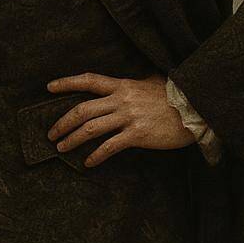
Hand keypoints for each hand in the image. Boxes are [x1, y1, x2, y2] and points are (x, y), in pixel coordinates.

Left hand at [45, 72, 193, 167]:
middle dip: (62, 122)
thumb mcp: (150, 82)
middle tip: (51, 133)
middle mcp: (121, 99)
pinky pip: (110, 146)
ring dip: (73, 139)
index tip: (49, 87)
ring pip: (91, 128)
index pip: (88, 80)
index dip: (67, 83)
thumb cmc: (173, 96)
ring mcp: (128, 117)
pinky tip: (88, 162)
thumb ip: (136, 82)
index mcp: (122, 85)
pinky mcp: (137, 135)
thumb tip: (133, 80)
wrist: (194, 110)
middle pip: (82, 109)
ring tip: (61, 148)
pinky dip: (96, 155)